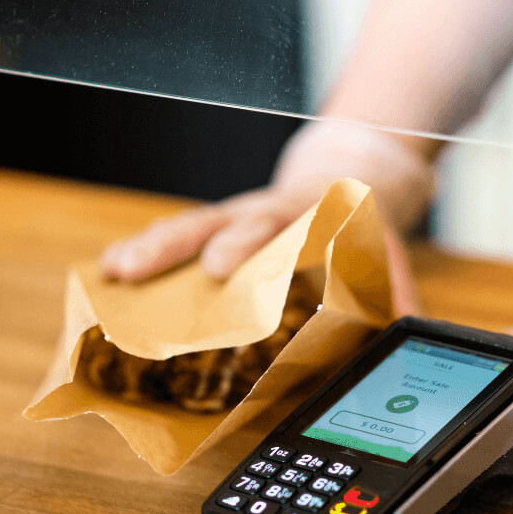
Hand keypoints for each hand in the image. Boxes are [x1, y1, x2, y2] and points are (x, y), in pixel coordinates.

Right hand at [99, 120, 433, 312]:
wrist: (349, 178)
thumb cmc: (356, 227)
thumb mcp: (382, 255)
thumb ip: (394, 296)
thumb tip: (403, 335)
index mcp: (308, 218)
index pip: (278, 230)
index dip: (248, 247)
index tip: (220, 268)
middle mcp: (265, 213)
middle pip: (219, 221)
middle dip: (180, 246)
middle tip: (141, 270)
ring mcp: (235, 216)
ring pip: (189, 224)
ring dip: (149, 248)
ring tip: (111, 271)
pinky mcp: (216, 225)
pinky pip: (178, 234)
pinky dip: (145, 249)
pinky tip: (109, 269)